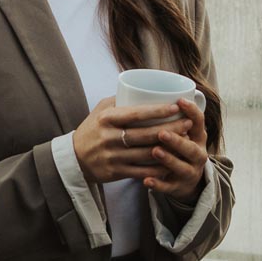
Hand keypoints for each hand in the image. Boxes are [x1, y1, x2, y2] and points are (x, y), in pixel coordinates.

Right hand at [73, 97, 193, 184]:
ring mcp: (113, 156)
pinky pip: (142, 171)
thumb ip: (120, 100)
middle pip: (146, 134)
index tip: (175, 107)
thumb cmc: (92, 129)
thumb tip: (144, 89)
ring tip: (185, 140)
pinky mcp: (116, 172)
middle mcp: (109, 137)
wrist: (74, 158)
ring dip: (169, 148)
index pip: (136, 113)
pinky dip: (158, 168)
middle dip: (170, 129)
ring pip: (147, 153)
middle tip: (187, 123)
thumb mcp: (100, 110)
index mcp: (106, 119)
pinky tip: (172, 162)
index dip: (158, 111)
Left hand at [145, 97, 209, 203]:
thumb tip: (144, 89)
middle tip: (161, 132)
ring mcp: (189, 171)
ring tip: (154, 151)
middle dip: (177, 140)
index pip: (199, 122)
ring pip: (181, 167)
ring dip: (168, 159)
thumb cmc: (178, 145)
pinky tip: (146, 180)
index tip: (179, 101)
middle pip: (191, 148)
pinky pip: (169, 187)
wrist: (186, 179)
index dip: (191, 111)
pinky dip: (158, 184)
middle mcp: (198, 154)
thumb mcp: (181, 130)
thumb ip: (169, 115)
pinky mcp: (179, 187)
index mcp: (197, 136)